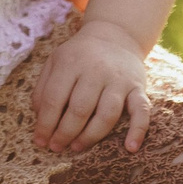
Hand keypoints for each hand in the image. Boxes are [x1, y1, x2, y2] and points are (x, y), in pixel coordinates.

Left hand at [30, 17, 151, 154]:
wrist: (115, 35)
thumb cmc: (79, 55)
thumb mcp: (56, 61)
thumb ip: (44, 88)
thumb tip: (40, 119)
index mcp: (71, 62)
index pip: (55, 98)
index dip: (45, 124)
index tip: (40, 141)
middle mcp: (96, 70)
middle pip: (80, 109)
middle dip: (65, 133)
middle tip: (56, 148)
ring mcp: (119, 79)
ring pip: (107, 114)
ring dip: (91, 136)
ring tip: (76, 147)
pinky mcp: (138, 88)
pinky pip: (142, 111)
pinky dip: (138, 130)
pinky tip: (130, 148)